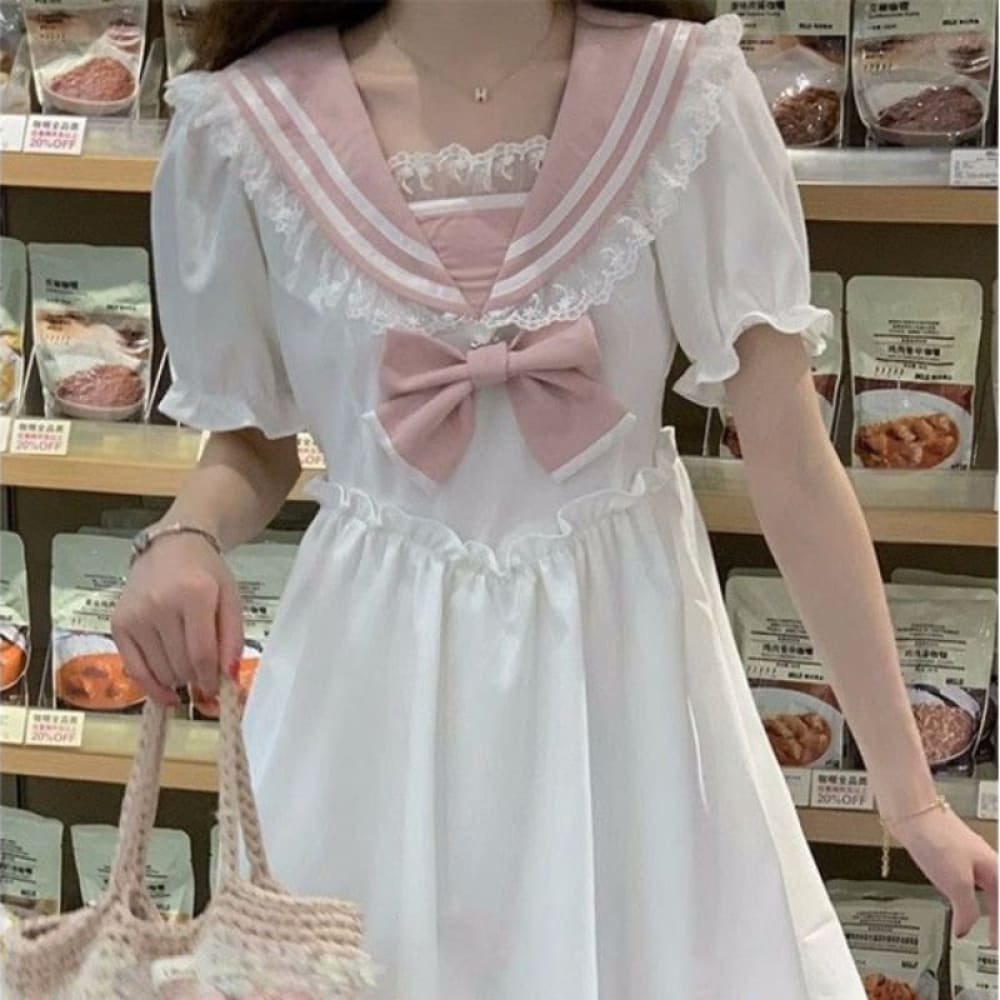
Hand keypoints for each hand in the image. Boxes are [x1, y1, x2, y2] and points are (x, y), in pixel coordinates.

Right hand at [111, 532, 243, 706]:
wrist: (171, 547)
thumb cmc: (206, 573)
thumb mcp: (230, 598)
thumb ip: (233, 637)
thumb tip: (229, 676)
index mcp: (194, 594)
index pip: (202, 652)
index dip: (211, 678)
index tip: (217, 689)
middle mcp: (160, 604)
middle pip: (180, 664)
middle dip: (196, 677)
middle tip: (205, 675)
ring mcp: (135, 615)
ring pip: (160, 670)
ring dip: (178, 679)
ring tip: (187, 668)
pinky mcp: (118, 624)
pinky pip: (133, 668)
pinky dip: (151, 687)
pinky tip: (166, 693)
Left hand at [891, 805, 997, 946]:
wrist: (909, 810)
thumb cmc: (935, 838)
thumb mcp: (957, 883)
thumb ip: (967, 910)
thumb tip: (965, 929)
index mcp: (994, 870)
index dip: (999, 929)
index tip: (995, 944)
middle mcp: (983, 861)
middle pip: (996, 895)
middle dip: (996, 917)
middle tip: (992, 935)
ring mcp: (965, 855)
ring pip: (982, 886)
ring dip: (983, 905)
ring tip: (979, 920)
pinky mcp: (947, 851)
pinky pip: (964, 878)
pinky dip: (965, 894)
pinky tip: (955, 897)